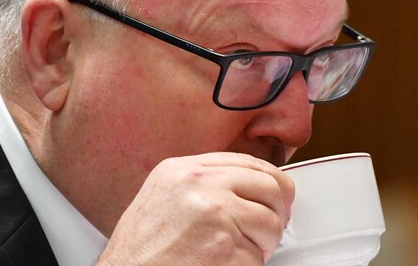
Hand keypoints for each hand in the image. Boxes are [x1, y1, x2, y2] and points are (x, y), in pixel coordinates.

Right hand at [97, 152, 293, 265]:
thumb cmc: (140, 251)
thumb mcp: (164, 197)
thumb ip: (201, 184)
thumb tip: (247, 186)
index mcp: (183, 170)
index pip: (247, 162)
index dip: (270, 181)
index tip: (277, 195)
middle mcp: (199, 186)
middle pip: (269, 187)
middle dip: (275, 213)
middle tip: (265, 231)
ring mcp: (214, 215)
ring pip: (270, 223)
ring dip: (263, 245)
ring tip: (238, 254)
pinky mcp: (225, 249)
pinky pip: (258, 257)